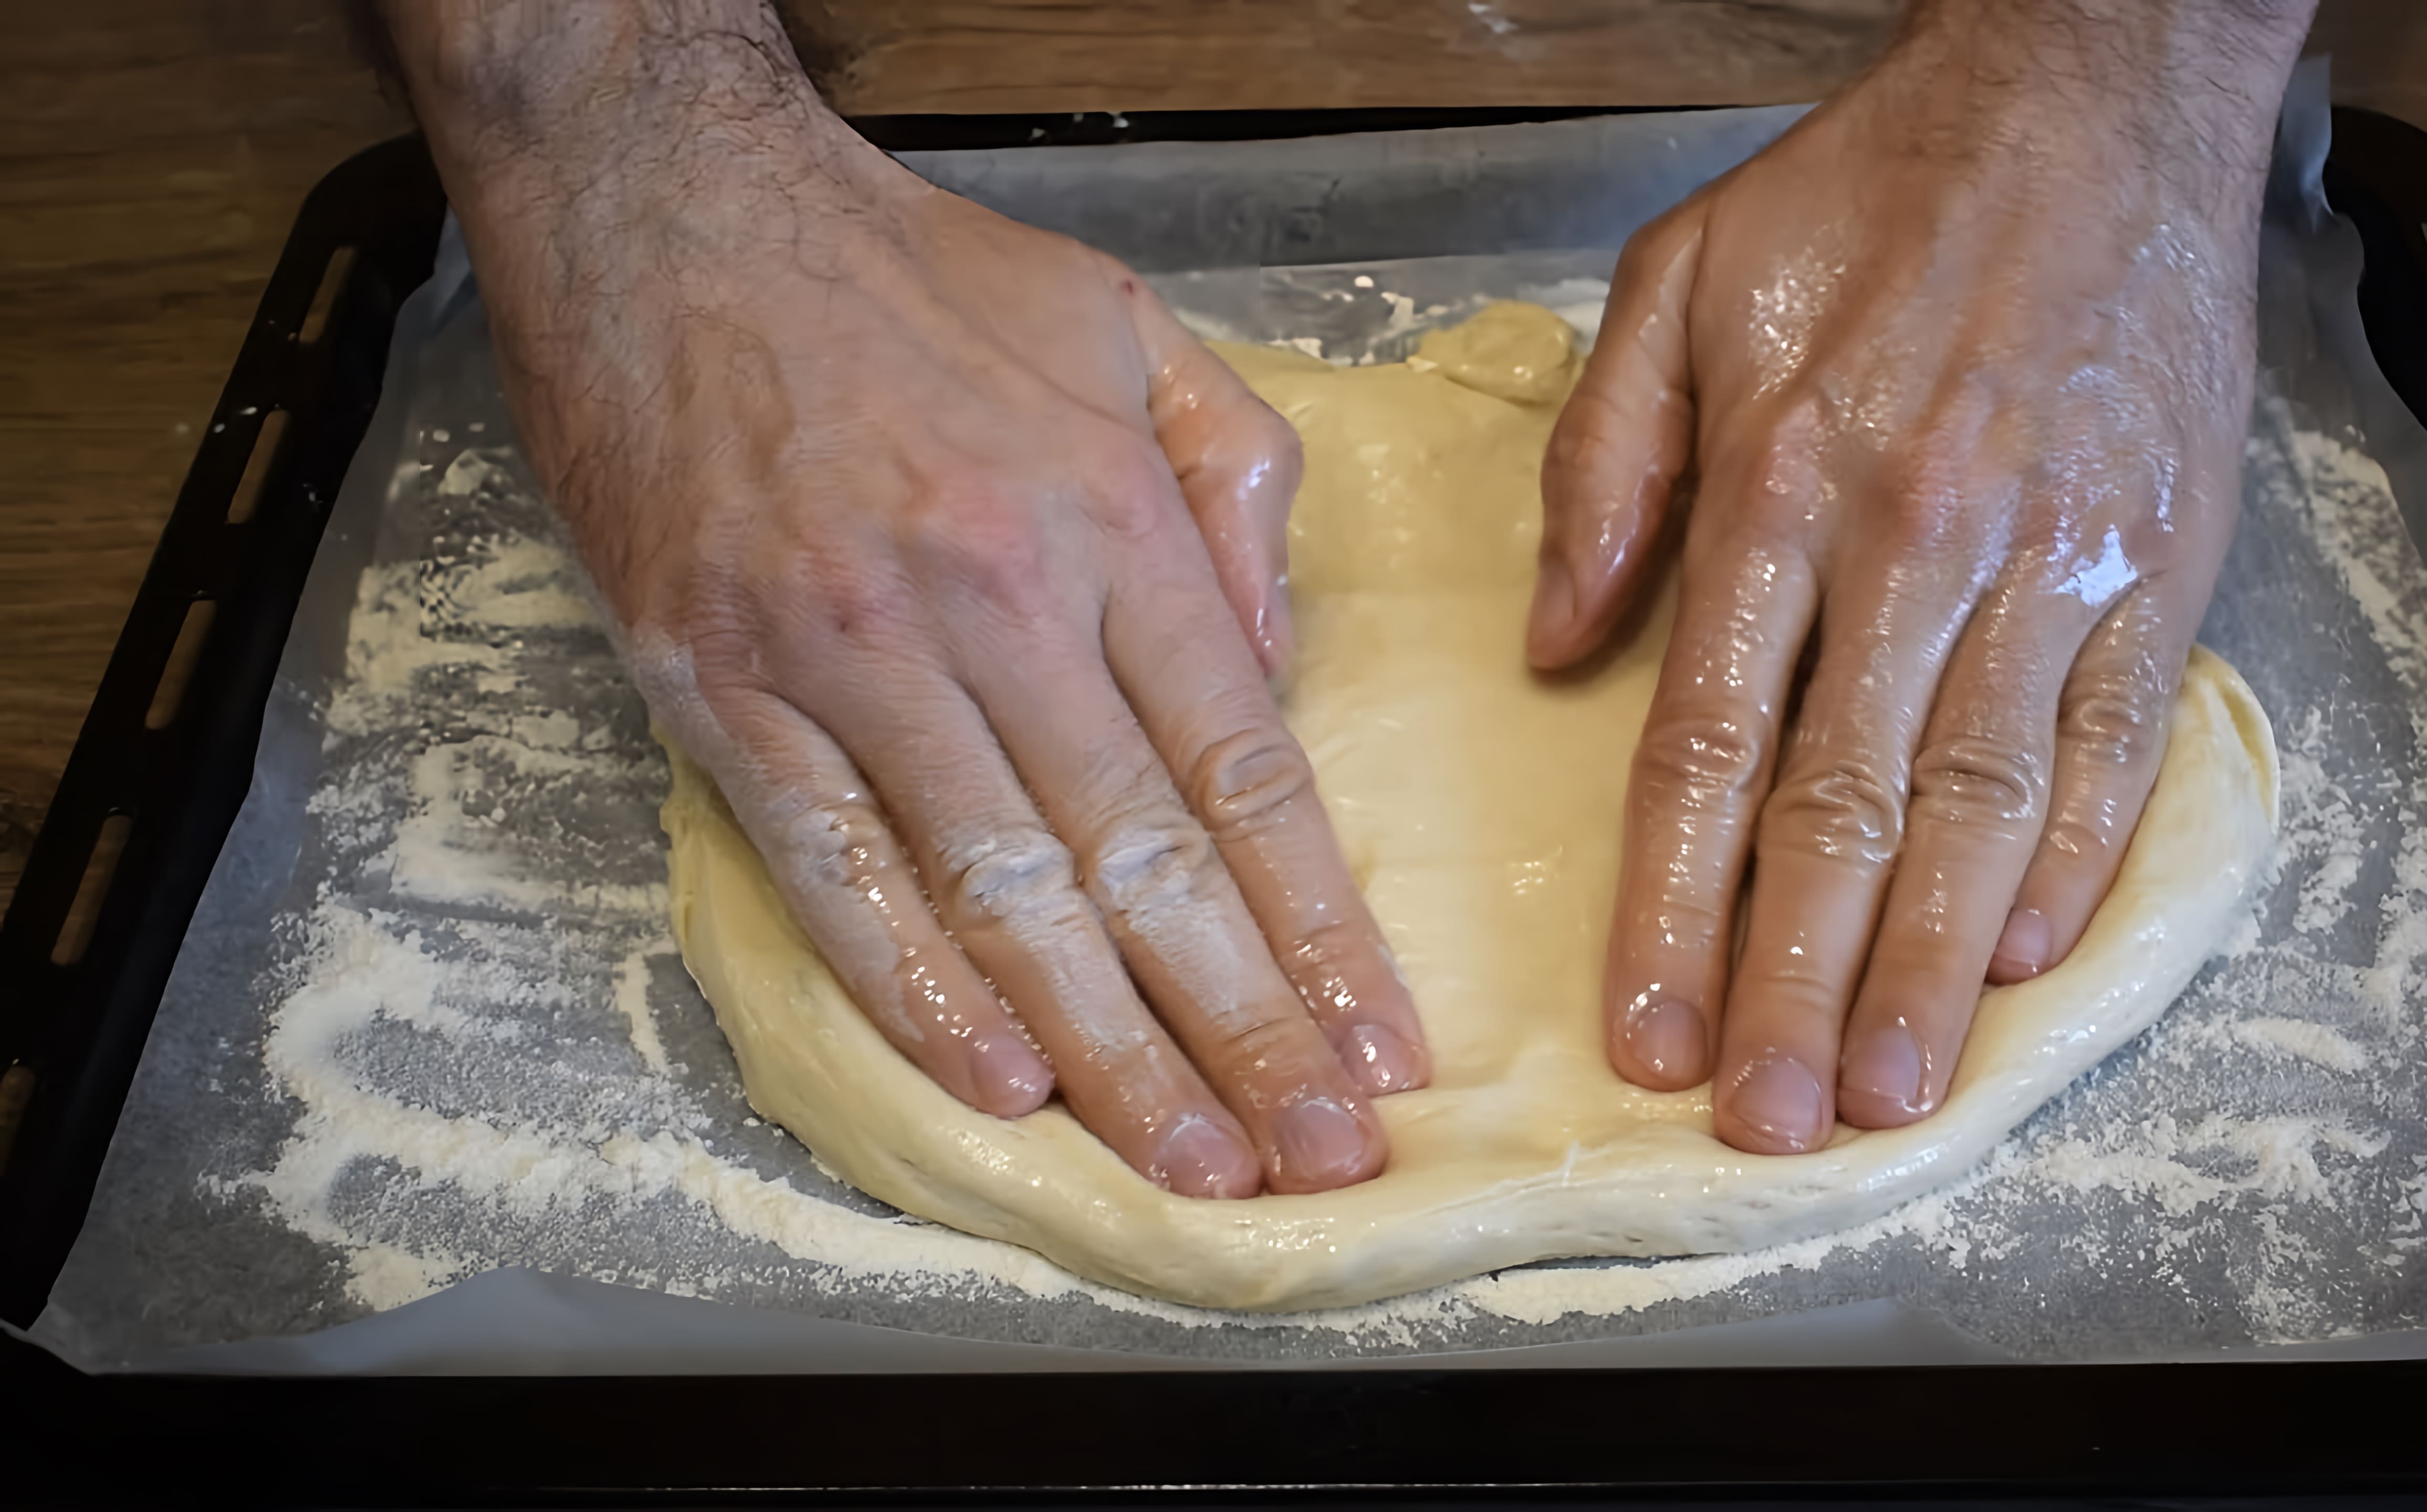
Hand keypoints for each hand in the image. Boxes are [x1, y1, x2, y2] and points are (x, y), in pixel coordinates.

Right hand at [387, 3, 1427, 1195]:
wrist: (667, 206)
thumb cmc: (906, 273)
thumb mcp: (1127, 328)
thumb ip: (1234, 486)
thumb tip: (1264, 667)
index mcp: (1101, 522)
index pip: (1243, 769)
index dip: (1319, 925)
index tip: (1378, 1039)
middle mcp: (987, 600)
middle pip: (1146, 862)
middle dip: (1244, 1029)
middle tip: (1321, 1155)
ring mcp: (845, 655)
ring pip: (1005, 895)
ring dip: (1110, 1050)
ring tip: (1196, 1161)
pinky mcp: (721, 686)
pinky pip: (833, 871)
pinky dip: (915, 990)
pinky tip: (1000, 1083)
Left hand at [1531, 0, 2311, 1150]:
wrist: (2094, 98)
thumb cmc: (1872, 192)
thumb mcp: (1677, 281)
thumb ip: (1603, 468)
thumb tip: (1551, 640)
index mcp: (1782, 485)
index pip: (1708, 744)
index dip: (1673, 907)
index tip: (1648, 1032)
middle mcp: (1915, 541)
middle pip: (1840, 808)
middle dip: (1794, 981)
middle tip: (1763, 1124)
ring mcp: (2051, 559)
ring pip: (1978, 802)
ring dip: (1927, 963)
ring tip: (1887, 1092)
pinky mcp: (2158, 560)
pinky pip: (2111, 740)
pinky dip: (2073, 857)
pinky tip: (2019, 959)